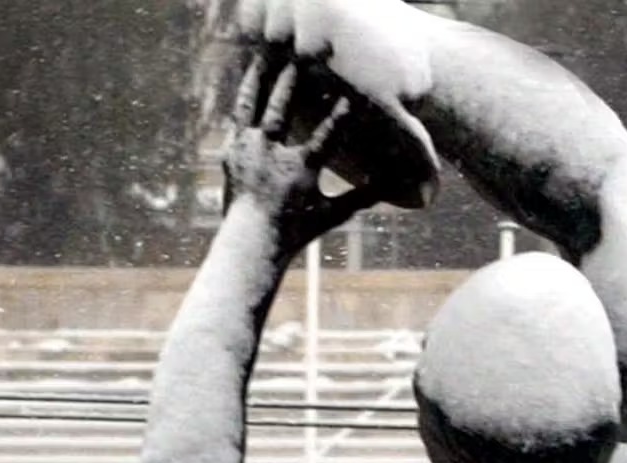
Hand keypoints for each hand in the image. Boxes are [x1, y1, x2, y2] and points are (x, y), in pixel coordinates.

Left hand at [223, 56, 385, 253]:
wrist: (251, 240)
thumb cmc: (297, 228)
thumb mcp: (332, 213)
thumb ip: (362, 196)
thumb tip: (393, 188)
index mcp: (299, 168)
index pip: (325, 136)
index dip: (340, 114)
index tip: (351, 96)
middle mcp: (271, 155)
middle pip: (280, 110)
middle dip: (291, 81)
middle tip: (300, 58)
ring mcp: (248, 150)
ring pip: (252, 106)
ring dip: (260, 79)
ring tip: (266, 57)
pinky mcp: (233, 150)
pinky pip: (239, 117)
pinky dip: (246, 98)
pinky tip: (251, 81)